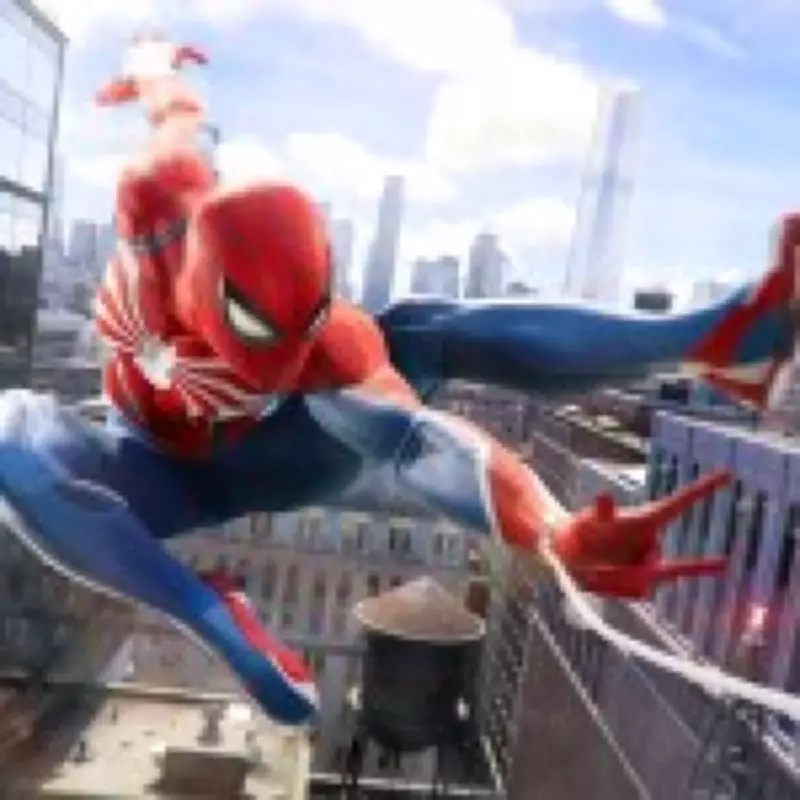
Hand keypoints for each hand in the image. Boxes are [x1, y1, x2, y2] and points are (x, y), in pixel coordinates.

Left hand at [552, 470, 730, 598]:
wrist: (569, 559)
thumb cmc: (582, 532)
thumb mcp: (588, 521)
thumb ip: (600, 510)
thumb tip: (605, 494)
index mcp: (645, 520)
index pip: (679, 503)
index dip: (703, 488)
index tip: (727, 473)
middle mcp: (652, 542)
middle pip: (663, 560)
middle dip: (650, 567)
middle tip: (670, 564)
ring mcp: (649, 566)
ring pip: (646, 579)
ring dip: (620, 577)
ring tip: (596, 571)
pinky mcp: (641, 586)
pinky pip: (634, 591)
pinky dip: (616, 587)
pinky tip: (601, 579)